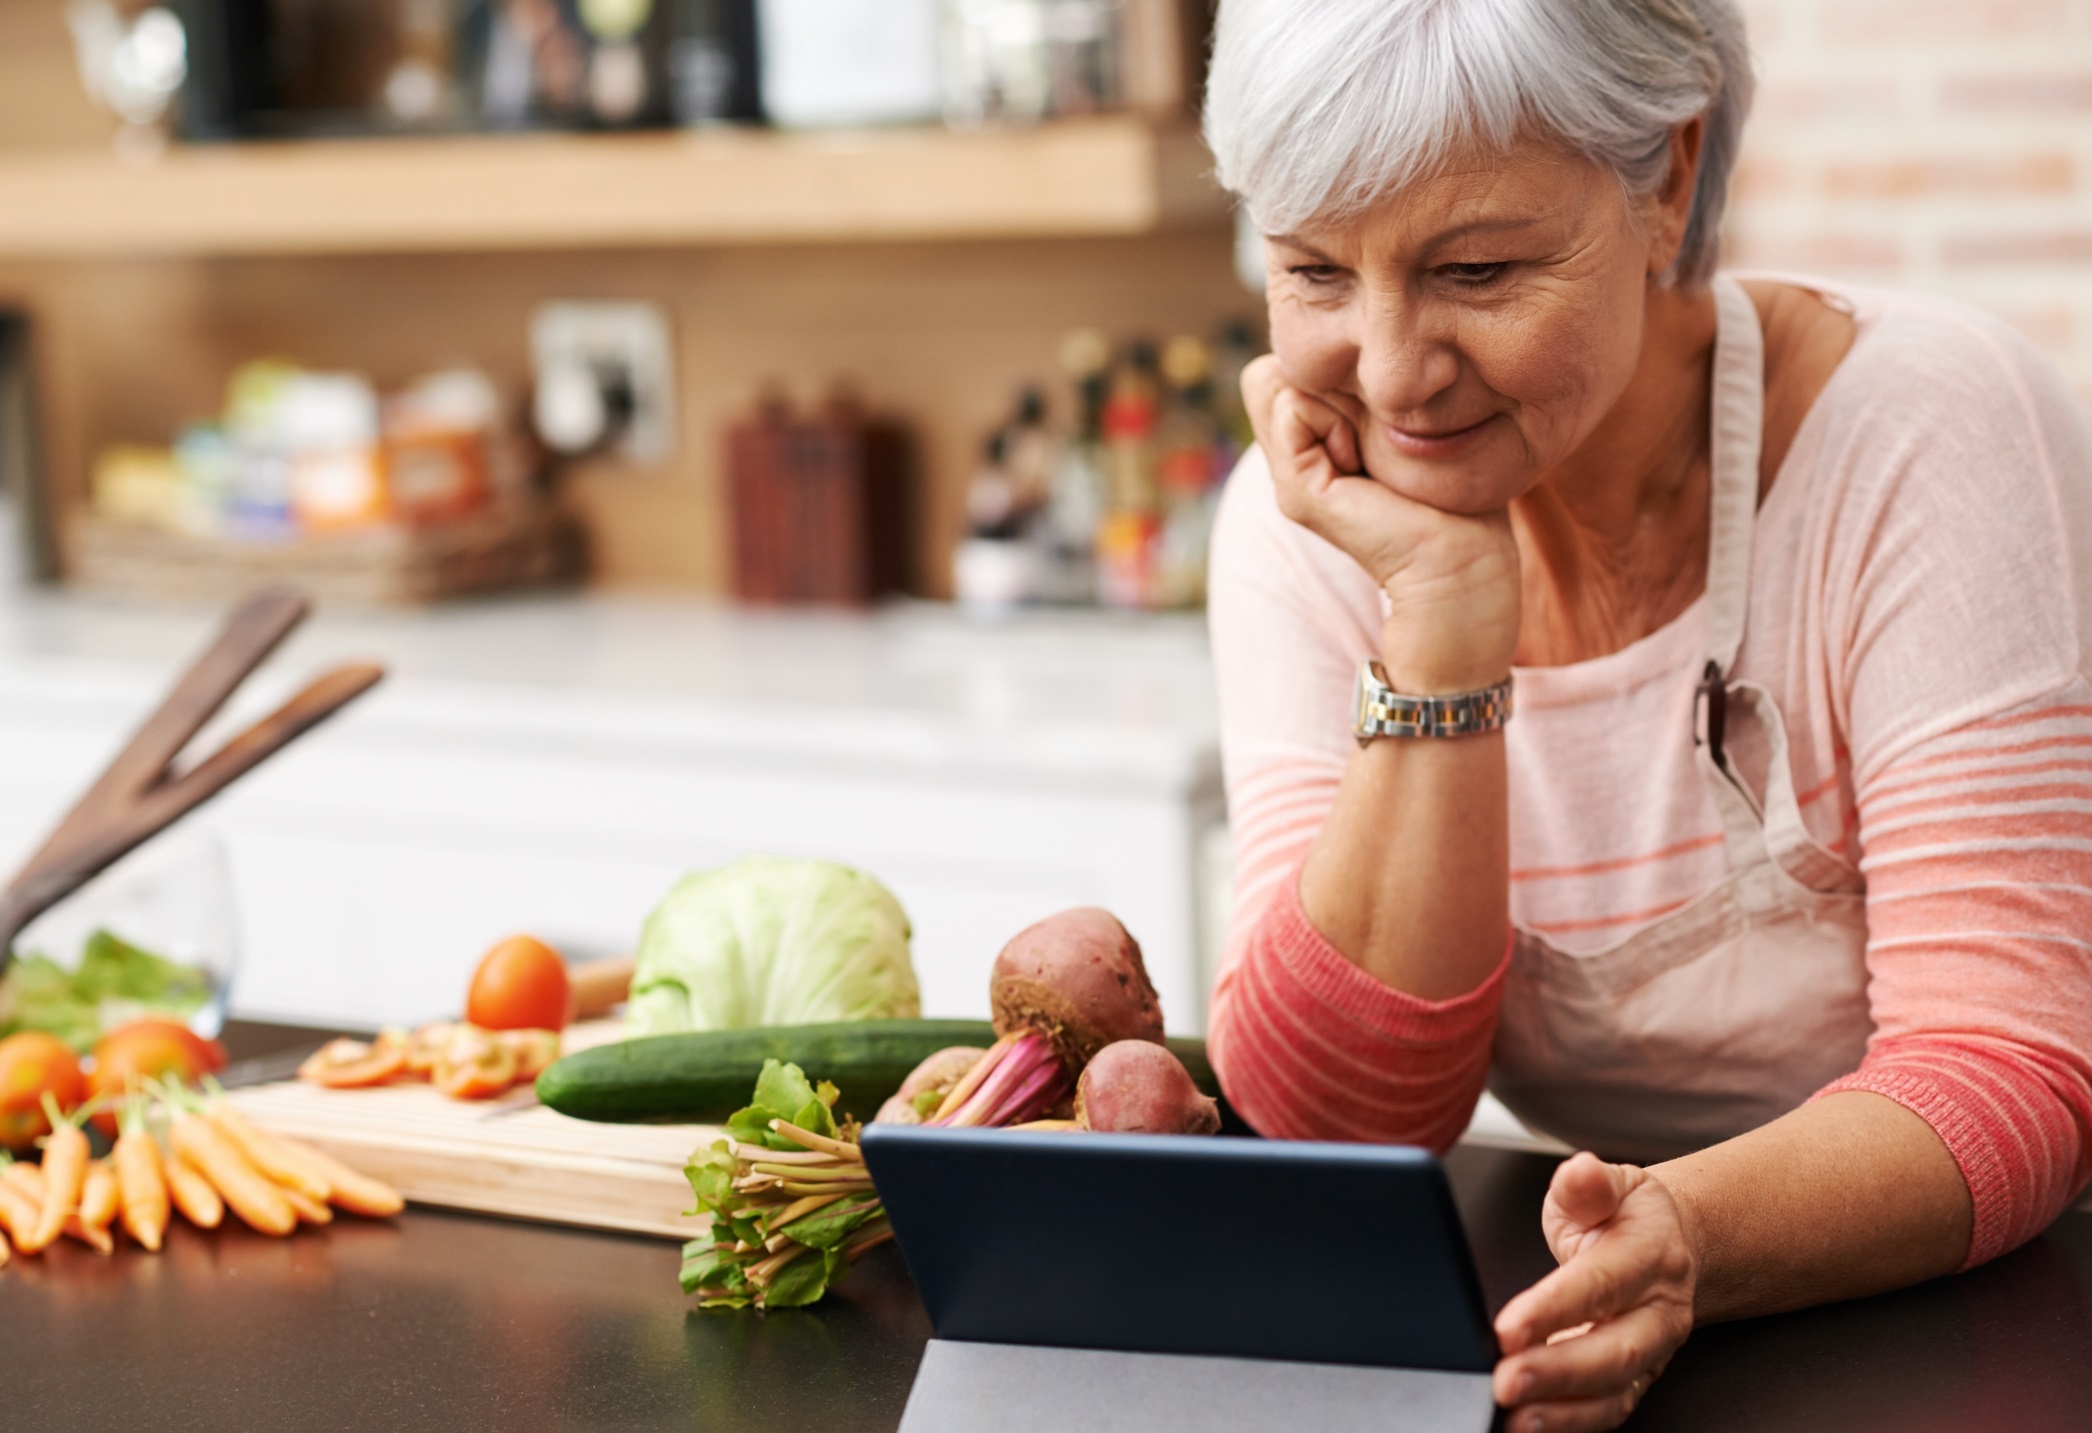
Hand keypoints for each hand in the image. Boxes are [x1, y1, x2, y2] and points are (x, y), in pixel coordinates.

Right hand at [1240, 356, 1518, 693]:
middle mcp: (1294, 459)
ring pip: (1278, 381)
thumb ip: (1366, 391)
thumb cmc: (1456, 494)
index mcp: (1317, 442)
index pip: (1290, 363)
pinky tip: (1362, 459)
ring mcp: (1289, 477)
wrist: (1462, 567)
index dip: (1338, 370)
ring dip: (1334, 398)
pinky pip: (1290, 405)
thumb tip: (1335, 346)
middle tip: (1378, 432)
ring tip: (1371, 449)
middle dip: (1331, 380)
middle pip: (1277, 370)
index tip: (1388, 416)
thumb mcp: (1410, 421)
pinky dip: (1332, 417)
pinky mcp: (1296, 491)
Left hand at [1492, 1153, 1698, 1431]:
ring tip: (1516, 1418)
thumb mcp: (1610, 1185)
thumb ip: (1586, 1185)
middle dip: (1558, 1371)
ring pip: (1615, 1390)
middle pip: (1613, 1351)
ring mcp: (1652, 1352)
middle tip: (1505, 1381)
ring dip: (1564, 1410)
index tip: (1507, 1327)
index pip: (1599, 1285)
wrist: (1674, 1245)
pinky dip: (1572, 1423)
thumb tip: (1580, 1172)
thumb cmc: (1626, 1216)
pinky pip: (1610, 1410)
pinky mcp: (1636, 1378)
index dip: (1553, 1309)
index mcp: (1650, 1256)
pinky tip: (1530, 1425)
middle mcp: (1658, 1311)